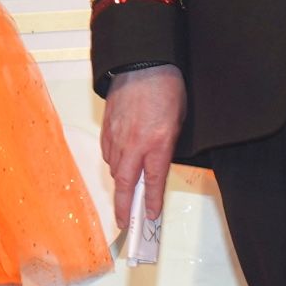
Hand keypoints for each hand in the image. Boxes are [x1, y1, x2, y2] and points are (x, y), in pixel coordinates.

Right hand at [100, 66, 186, 229]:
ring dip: (119, 184)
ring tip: (123, 195)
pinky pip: (107, 152)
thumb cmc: (165, 87)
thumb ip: (169, 145)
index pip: (152, 182)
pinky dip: (112, 162)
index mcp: (157, 144)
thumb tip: (160, 162)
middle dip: (123, 207)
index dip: (150, 203)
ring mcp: (117, 136)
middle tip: (124, 223)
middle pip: (124, 184)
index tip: (150, 217)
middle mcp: (135, 144)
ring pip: (114, 168)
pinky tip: (117, 164)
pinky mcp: (107, 127)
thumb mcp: (178, 120)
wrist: (143, 62)